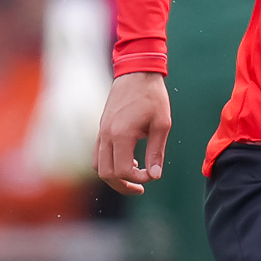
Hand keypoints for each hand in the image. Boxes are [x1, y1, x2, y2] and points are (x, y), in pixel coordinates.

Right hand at [95, 71, 171, 194]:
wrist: (136, 73)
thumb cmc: (152, 96)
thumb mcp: (162, 124)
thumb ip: (157, 151)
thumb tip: (155, 175)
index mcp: (121, 135)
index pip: (123, 171)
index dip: (138, 179)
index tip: (153, 174)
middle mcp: (106, 135)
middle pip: (106, 174)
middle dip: (123, 185)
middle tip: (141, 188)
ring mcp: (101, 132)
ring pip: (98, 166)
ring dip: (114, 176)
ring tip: (135, 175)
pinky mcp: (101, 129)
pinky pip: (98, 155)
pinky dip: (109, 164)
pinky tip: (128, 160)